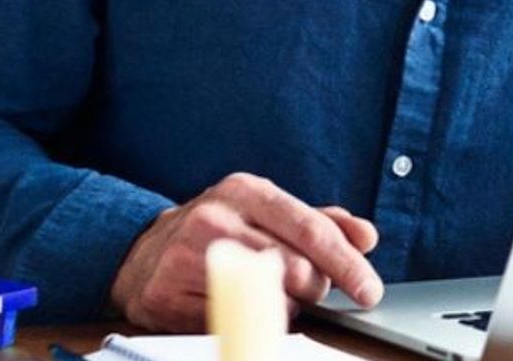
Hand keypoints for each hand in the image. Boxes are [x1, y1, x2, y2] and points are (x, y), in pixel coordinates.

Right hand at [109, 173, 384, 331]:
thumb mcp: (268, 212)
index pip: (312, 230)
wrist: (142, 251)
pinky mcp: (164, 296)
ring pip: (264, 297)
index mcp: (248, 191)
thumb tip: (367, 238)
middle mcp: (215, 217)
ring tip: (275, 295)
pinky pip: (227, 321)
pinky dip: (245, 321)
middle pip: (293, 267)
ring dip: (285, 306)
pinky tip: (240, 305)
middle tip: (314, 290)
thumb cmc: (221, 229)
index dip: (347, 264)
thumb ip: (320, 222)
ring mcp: (186, 257)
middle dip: (317, 287)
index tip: (370, 290)